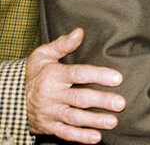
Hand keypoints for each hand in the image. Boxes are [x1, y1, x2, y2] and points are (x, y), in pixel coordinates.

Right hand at [26, 28, 125, 143]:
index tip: (117, 78)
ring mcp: (50, 112)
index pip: (79, 74)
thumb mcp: (43, 55)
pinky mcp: (49, 126)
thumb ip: (62, 44)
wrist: (11, 98)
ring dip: (95, 121)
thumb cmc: (36, 73)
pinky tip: (96, 137)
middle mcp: (52, 95)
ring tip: (113, 122)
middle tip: (121, 103)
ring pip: (75, 118)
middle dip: (101, 101)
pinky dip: (80, 136)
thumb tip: (79, 32)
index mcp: (53, 75)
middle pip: (79, 99)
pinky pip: (65, 133)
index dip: (98, 75)